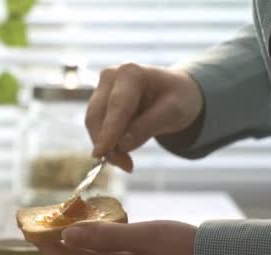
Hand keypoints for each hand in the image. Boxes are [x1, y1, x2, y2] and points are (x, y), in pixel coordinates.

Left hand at [34, 220, 197, 254]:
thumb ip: (105, 236)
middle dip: (51, 242)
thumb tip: (66, 235)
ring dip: (68, 240)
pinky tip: (88, 226)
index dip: (44, 244)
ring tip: (55, 221)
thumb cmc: (182, 248)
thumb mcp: (144, 237)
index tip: (26, 228)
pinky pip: (101, 253)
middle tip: (35, 223)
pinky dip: (88, 239)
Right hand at [87, 64, 203, 170]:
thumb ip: (147, 127)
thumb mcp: (173, 112)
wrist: (175, 92)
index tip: (101, 154)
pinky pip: (96, 127)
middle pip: (98, 115)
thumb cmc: (177, 98)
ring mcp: (101, 88)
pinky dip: (106, 143)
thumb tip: (121, 145)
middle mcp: (110, 76)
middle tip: (126, 166)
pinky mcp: (98, 102)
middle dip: (107, 143)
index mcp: (131, 72)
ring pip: (93, 123)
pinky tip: (122, 153)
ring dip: (106, 146)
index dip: (109, 131)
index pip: (117, 106)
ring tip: (126, 162)